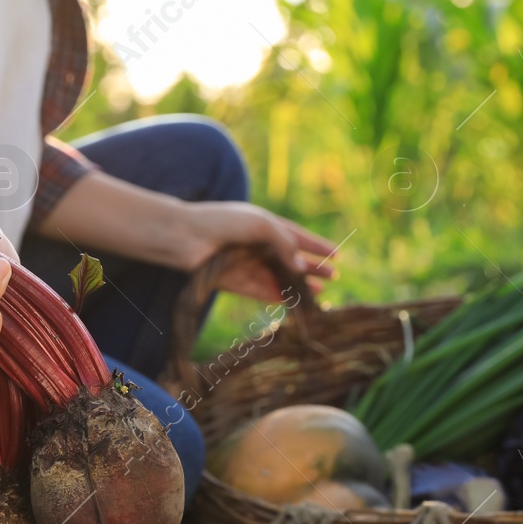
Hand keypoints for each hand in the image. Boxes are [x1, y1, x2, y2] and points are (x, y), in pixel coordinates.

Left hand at [179, 202, 336, 301]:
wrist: (185, 237)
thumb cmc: (223, 222)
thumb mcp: (261, 224)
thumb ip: (285, 243)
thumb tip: (301, 267)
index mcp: (264, 225)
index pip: (297, 236)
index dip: (317, 245)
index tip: (337, 254)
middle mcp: (257, 245)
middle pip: (291, 259)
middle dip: (313, 268)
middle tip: (333, 277)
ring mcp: (247, 265)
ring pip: (279, 278)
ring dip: (299, 285)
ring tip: (320, 293)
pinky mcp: (236, 283)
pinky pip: (263, 291)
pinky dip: (280, 296)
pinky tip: (295, 301)